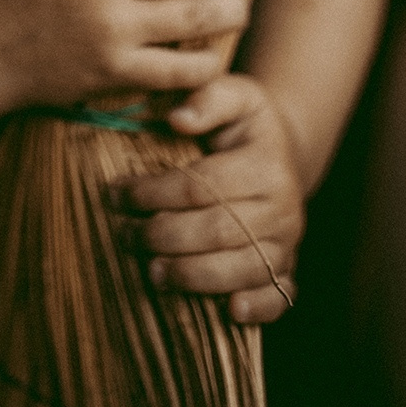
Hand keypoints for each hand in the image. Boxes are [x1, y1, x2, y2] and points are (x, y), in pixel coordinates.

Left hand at [110, 73, 304, 323]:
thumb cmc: (246, 124)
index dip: (155, 191)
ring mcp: (288, 242)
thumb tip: (177, 118)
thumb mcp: (235, 95)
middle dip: (165, 236)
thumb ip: (208, 98)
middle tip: (126, 236)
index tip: (117, 194)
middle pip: (218, 230)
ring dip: (194, 275)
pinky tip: (230, 312)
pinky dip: (257, 307)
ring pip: (243, 268)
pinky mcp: (287, 268)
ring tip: (153, 273)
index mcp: (267, 164)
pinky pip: (278, 295)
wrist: (283, 152)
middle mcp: (284, 207)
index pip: (203, 184)